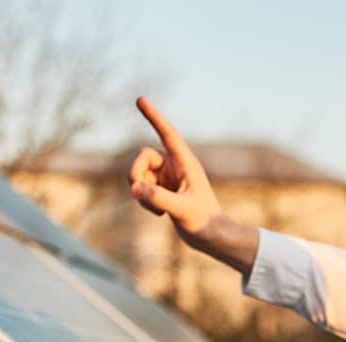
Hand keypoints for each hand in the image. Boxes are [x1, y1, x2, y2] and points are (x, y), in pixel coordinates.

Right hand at [128, 97, 257, 273]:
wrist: (211, 238)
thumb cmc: (205, 222)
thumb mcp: (182, 211)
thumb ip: (158, 198)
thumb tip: (134, 188)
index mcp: (186, 163)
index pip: (167, 134)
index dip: (154, 116)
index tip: (140, 99)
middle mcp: (175, 166)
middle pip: (142, 156)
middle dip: (135, 174)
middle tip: (138, 192)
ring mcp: (167, 177)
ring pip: (138, 174)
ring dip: (140, 192)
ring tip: (157, 210)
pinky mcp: (161, 189)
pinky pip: (140, 187)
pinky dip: (143, 200)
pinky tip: (159, 214)